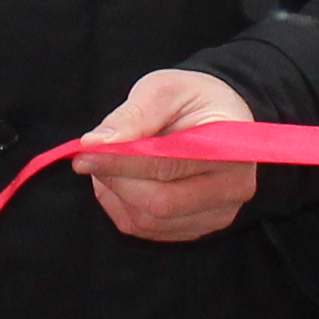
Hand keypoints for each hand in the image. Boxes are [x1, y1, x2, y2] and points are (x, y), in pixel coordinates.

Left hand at [80, 66, 256, 244]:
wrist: (218, 116)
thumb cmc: (192, 99)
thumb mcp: (164, 89)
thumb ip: (133, 115)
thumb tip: (96, 143)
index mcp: (230, 148)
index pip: (168, 167)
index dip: (121, 163)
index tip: (86, 152)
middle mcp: (233, 188)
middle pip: (159, 204)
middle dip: (116, 181)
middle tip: (89, 158)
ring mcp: (217, 214)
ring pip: (149, 221)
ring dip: (116, 194)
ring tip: (109, 164)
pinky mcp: (198, 228)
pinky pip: (147, 229)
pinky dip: (123, 206)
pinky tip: (123, 181)